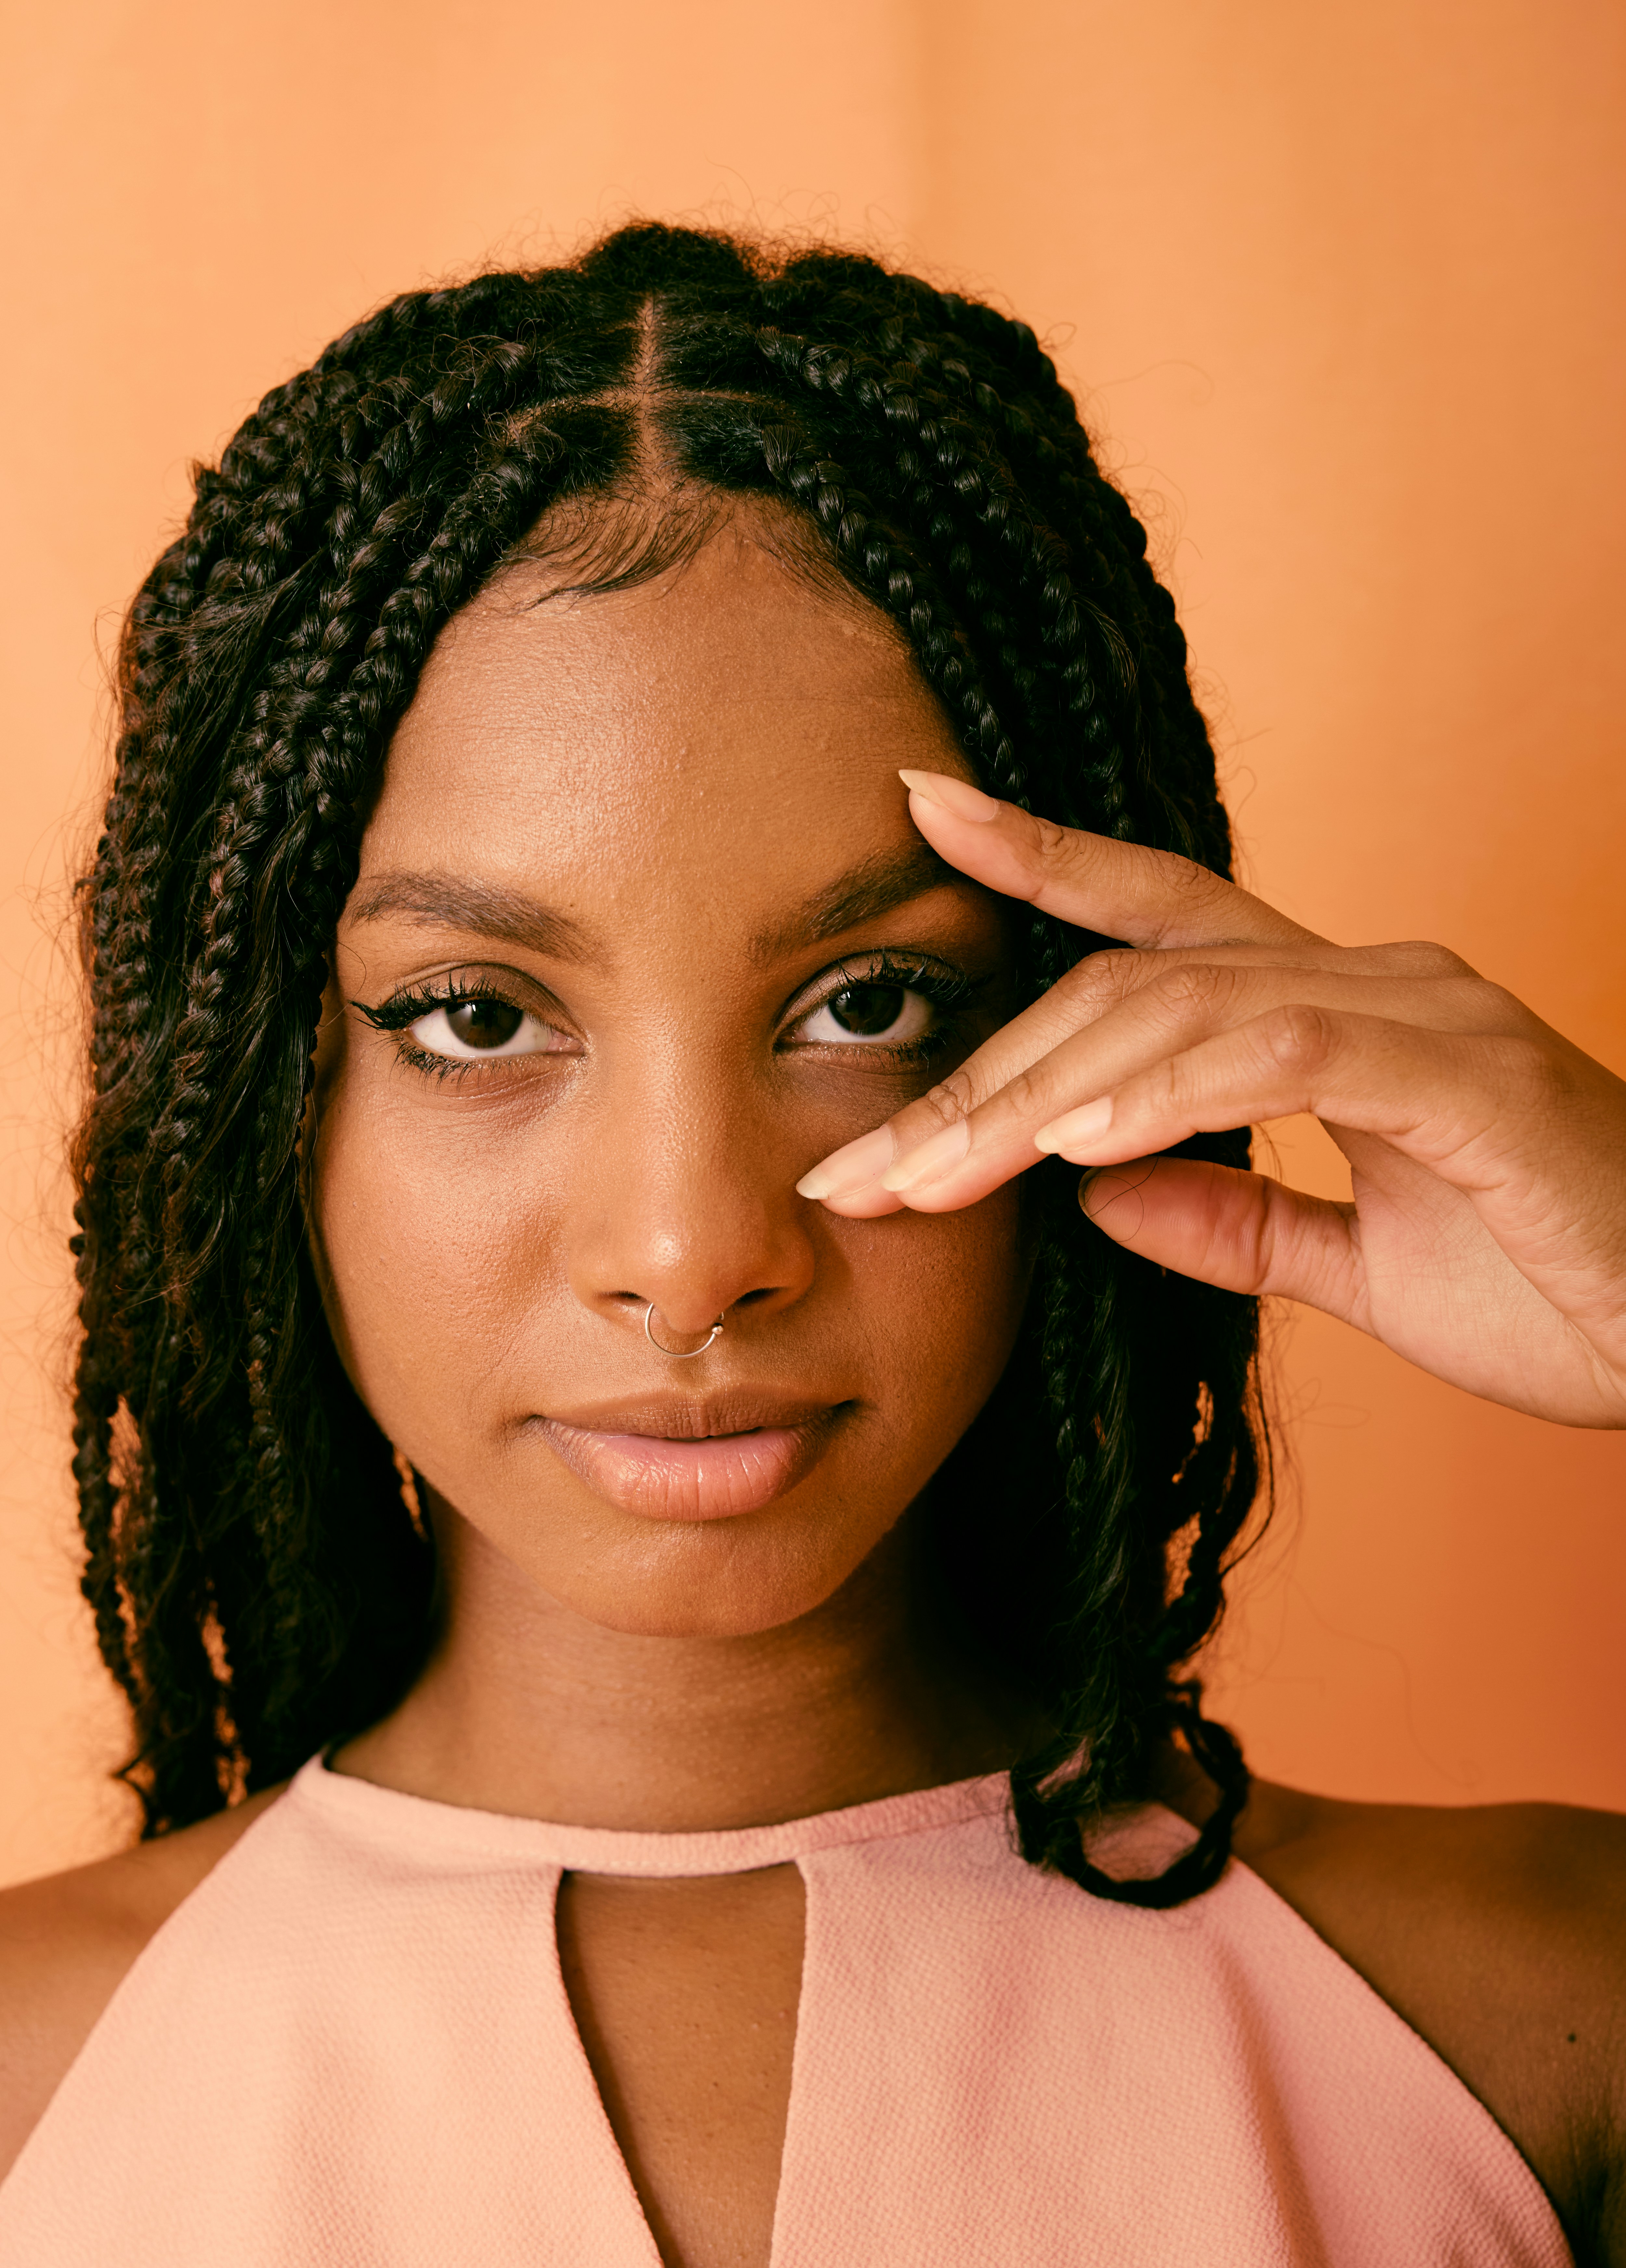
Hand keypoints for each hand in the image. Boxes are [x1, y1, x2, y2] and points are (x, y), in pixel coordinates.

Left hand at [797, 771, 1625, 1428]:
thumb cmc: (1553, 1289)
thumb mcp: (1356, 1267)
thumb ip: (1230, 1217)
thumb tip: (1093, 1193)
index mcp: (1338, 1016)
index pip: (1164, 918)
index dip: (1045, 860)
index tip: (929, 812)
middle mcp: (1373, 983)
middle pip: (1130, 989)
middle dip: (986, 1078)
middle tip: (861, 1165)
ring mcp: (1423, 1015)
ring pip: (1182, 1015)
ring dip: (1043, 1102)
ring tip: (930, 1177)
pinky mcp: (1462, 1076)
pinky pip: (1285, 1059)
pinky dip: (1167, 1098)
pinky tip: (1074, 1148)